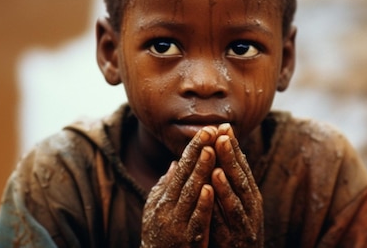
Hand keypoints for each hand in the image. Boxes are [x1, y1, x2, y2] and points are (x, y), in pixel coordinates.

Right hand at [141, 127, 217, 247]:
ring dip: (200, 171)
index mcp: (163, 197)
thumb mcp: (156, 208)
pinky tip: (209, 189)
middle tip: (210, 130)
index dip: (193, 148)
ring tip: (210, 151)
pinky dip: (202, 205)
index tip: (206, 129)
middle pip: (185, 175)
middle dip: (199, 152)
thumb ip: (166, 186)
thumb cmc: (158, 235)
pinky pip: (196, 220)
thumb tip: (174, 163)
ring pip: (190, 193)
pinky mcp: (187, 241)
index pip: (181, 167)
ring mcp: (176, 224)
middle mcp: (167, 207)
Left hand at [209, 124, 263, 247]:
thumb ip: (228, 185)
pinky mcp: (236, 239)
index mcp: (249, 197)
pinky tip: (212, 187)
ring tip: (218, 157)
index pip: (241, 168)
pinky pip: (227, 219)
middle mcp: (251, 206)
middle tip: (223, 134)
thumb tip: (219, 158)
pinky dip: (220, 203)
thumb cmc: (235, 233)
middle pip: (241, 177)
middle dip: (232, 155)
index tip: (224, 127)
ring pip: (237, 196)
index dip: (233, 148)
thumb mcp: (234, 207)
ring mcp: (245, 223)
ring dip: (228, 175)